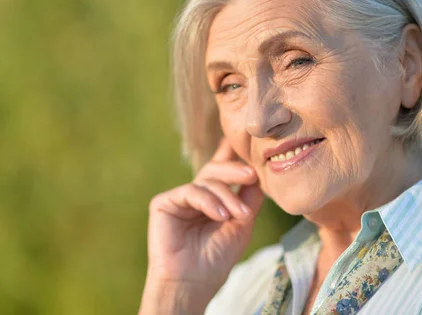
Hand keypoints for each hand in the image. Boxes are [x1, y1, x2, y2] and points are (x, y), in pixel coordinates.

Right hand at [140, 138, 264, 314]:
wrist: (192, 284)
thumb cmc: (216, 258)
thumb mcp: (241, 224)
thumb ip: (248, 197)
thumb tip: (258, 174)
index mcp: (213, 198)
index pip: (222, 169)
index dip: (230, 152)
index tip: (241, 138)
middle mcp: (195, 194)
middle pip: (216, 169)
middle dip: (235, 170)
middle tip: (252, 175)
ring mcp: (179, 197)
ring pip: (206, 180)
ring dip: (227, 196)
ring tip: (240, 216)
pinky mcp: (163, 202)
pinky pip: (190, 191)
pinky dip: (208, 202)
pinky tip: (220, 217)